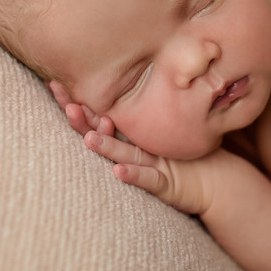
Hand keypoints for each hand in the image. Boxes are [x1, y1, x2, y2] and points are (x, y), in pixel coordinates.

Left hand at [48, 81, 207, 213]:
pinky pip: (149, 179)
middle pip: (107, 130)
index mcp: (131, 137)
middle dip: (85, 119)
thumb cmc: (180, 162)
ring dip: (107, 146)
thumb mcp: (149, 146)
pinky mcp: (167, 184)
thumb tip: (93, 114)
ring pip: (125, 152)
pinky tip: (118, 171)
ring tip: (88, 138)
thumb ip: (125, 131)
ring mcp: (154, 163)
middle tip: (66, 104)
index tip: (53, 86)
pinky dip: (134, 175)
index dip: (77, 104)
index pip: (98, 118)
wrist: (217, 181)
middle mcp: (140, 146)